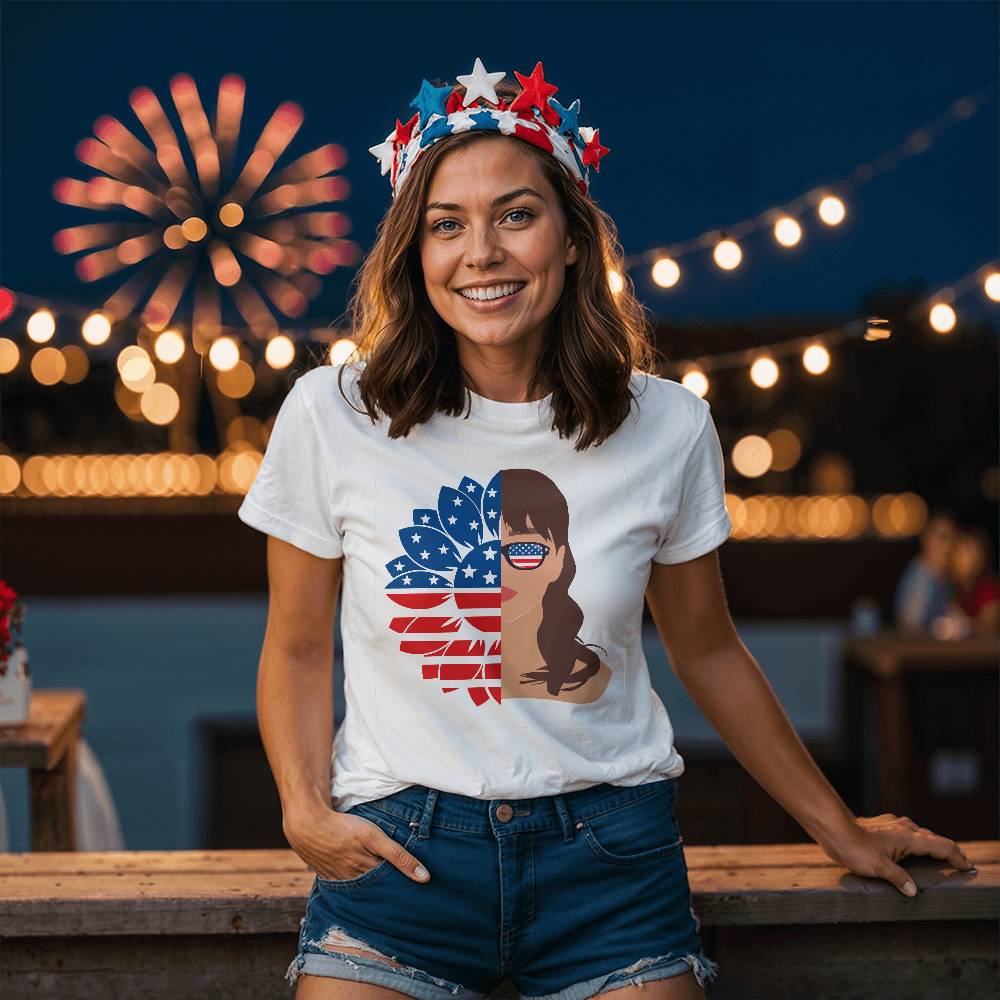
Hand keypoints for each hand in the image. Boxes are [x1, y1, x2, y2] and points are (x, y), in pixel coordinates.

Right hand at [282, 804, 430, 883]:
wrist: (308, 824)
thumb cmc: (343, 827)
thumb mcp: (374, 837)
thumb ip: (398, 855)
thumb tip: (424, 877)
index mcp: (368, 872)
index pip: (391, 885)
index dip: (403, 886)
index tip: (419, 891)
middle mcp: (354, 880)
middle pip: (377, 889)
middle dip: (389, 890)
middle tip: (405, 894)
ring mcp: (340, 879)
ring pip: (362, 888)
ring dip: (373, 888)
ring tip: (386, 889)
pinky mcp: (329, 874)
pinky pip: (346, 884)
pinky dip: (356, 885)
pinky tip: (361, 881)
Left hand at [818, 812, 975, 896]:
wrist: (833, 827)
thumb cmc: (855, 847)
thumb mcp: (880, 868)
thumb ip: (899, 879)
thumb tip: (913, 892)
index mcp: (909, 838)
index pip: (942, 846)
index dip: (956, 856)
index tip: (966, 866)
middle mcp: (904, 828)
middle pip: (933, 838)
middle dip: (947, 850)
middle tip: (958, 862)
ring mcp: (892, 824)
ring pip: (918, 834)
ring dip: (930, 844)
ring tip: (937, 856)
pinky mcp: (881, 825)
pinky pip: (905, 832)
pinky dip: (914, 841)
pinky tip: (908, 848)